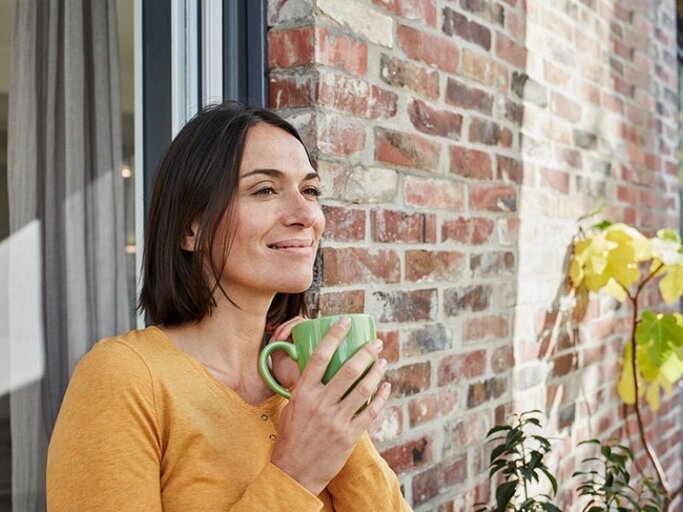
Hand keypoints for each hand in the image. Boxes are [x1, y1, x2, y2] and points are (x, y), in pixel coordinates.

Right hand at [270, 317, 390, 495]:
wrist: (294, 473)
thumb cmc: (291, 438)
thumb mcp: (292, 407)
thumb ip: (305, 388)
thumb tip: (317, 367)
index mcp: (303, 393)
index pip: (319, 356)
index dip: (334, 336)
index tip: (345, 321)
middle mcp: (320, 404)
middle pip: (348, 369)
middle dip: (366, 352)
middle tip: (376, 342)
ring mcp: (336, 420)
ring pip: (364, 389)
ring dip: (377, 372)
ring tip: (383, 361)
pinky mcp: (349, 435)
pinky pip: (370, 411)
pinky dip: (382, 397)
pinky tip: (386, 387)